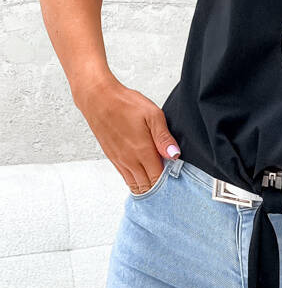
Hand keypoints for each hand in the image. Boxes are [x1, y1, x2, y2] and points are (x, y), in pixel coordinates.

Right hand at [75, 74, 181, 193]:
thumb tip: (174, 155)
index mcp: (142, 151)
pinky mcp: (112, 158)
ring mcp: (119, 161)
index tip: (177, 177)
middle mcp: (129, 160)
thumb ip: (164, 137)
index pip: (158, 179)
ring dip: (147, 187)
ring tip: (158, 181)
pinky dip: (136, 181)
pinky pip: (125, 177)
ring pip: (134, 185)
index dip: (169, 182)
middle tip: (170, 182)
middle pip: (146, 187)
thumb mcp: (152, 115)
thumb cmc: (125, 103)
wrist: (98, 99)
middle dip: (159, 188)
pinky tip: (143, 175)